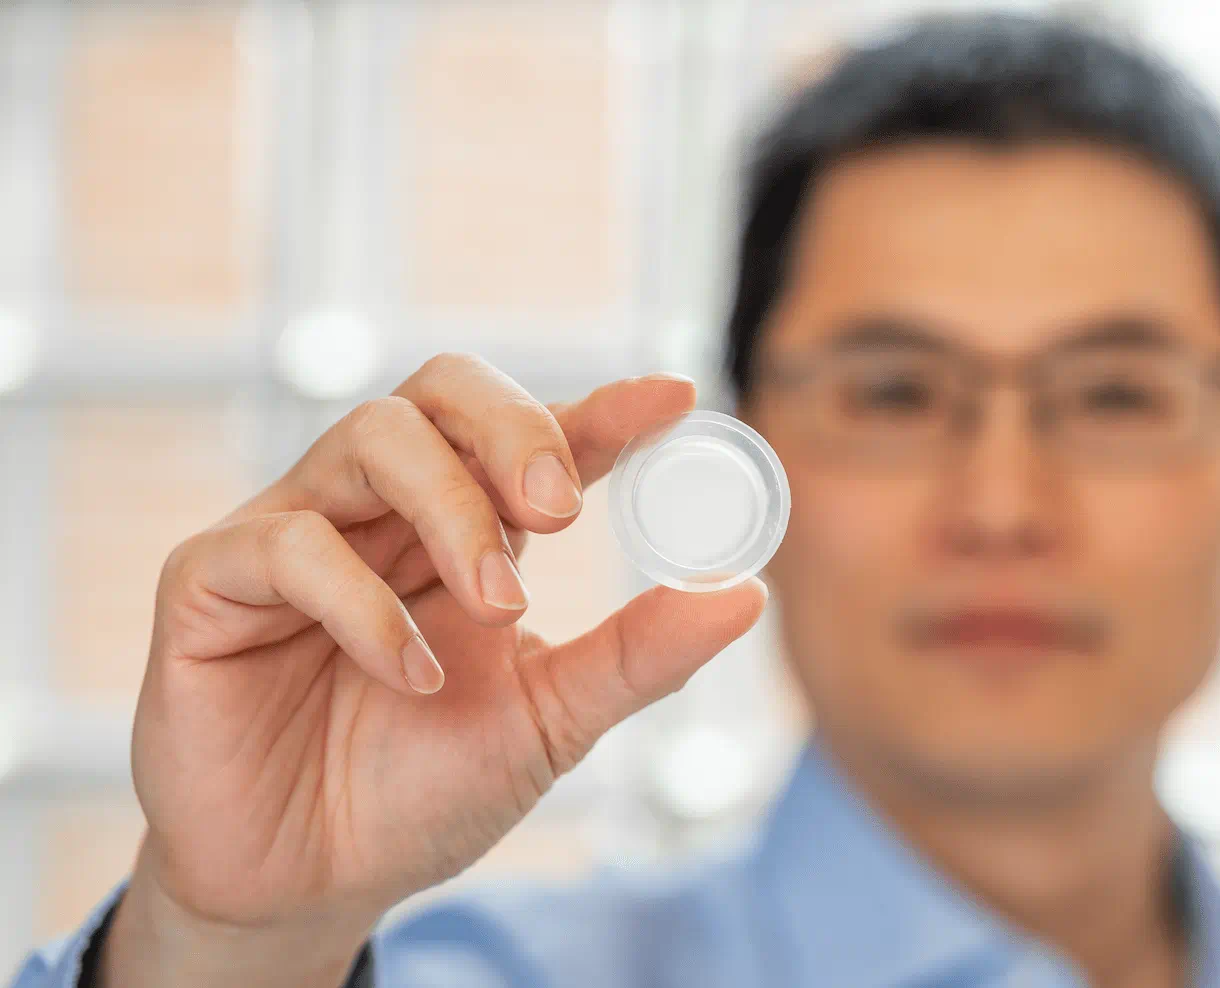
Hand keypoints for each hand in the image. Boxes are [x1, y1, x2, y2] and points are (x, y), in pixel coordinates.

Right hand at [102, 356, 766, 986]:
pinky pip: (287, 543)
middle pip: (442, 392)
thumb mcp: (552, 719)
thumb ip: (638, 655)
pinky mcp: (212, 579)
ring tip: (499, 607)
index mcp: (466, 531)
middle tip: (562, 511)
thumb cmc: (423, 788)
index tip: (675, 400)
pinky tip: (411, 675)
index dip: (601, 410)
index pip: (533, 439)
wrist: (312, 884)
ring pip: (371, 437)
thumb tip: (745, 593)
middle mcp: (384, 512)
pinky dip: (363, 603)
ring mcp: (297, 532)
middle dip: (513, 431)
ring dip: (451, 512)